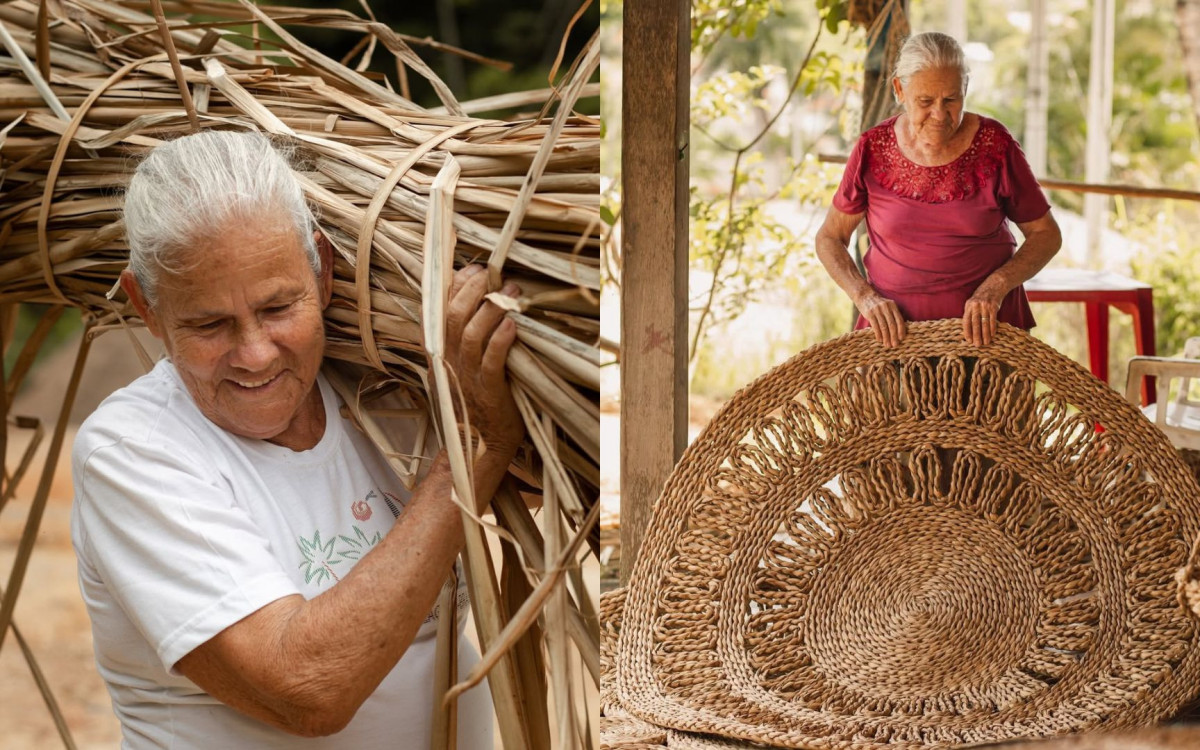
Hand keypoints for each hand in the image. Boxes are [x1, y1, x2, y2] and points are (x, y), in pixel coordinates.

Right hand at [443, 265, 524, 474]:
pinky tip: (512, 325)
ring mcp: (465, 375)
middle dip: (475, 288)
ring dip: (493, 308)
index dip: (456, 284)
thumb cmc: (474, 396)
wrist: (478, 441)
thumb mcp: (457, 363)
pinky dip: (500, 340)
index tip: (476, 269)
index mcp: (438, 349)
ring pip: (471, 333)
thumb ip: (459, 333)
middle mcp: (447, 359)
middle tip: (496, 276)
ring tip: (513, 293)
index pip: (438, 307)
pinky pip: (491, 360)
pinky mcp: (487, 390)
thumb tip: (477, 296)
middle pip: (453, 314)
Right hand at [857, 291, 906, 346]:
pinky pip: (875, 326)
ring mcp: (877, 310)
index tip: (901, 338)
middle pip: (892, 324)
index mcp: (893, 305)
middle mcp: (886, 307)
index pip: (899, 319)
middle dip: (894, 336)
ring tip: (887, 344)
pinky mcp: (870, 313)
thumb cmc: (878, 303)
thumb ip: (893, 314)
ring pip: (884, 327)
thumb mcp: (887, 305)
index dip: (901, 330)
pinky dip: (878, 334)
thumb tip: (899, 329)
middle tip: (894, 345)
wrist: (864, 296)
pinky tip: (880, 339)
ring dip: (886, 337)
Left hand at [962, 293, 1001, 345]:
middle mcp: (976, 306)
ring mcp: (985, 306)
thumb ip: (970, 313)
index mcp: (968, 306)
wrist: (994, 285)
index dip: (967, 332)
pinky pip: (993, 320)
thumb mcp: (972, 303)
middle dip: (976, 336)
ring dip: (985, 335)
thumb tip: (968, 329)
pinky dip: (992, 328)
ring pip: (984, 323)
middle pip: (975, 324)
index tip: (968, 340)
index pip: (966, 321)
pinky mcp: (994, 307)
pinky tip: (992, 335)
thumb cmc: (981, 297)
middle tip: (977, 345)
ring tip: (986, 342)